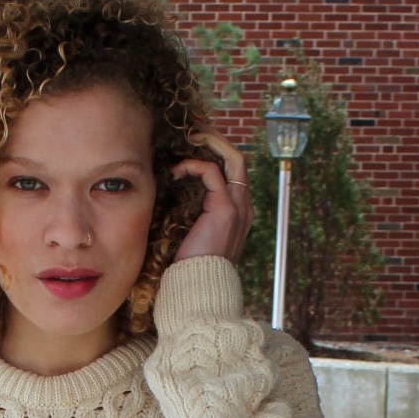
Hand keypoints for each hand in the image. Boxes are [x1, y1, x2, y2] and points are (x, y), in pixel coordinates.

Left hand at [170, 127, 252, 264]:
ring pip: (232, 157)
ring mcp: (238, 207)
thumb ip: (195, 213)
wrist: (200, 290)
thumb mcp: (195, 235)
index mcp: (239, 212)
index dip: (217, 152)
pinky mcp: (225, 209)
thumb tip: (174, 195)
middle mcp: (244, 206)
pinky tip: (177, 170)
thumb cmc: (192, 267)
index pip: (234, 170)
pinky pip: (212, 172)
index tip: (194, 143)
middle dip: (216, 138)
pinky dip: (194, 165)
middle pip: (238, 158)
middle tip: (193, 128)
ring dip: (209, 142)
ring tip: (189, 137)